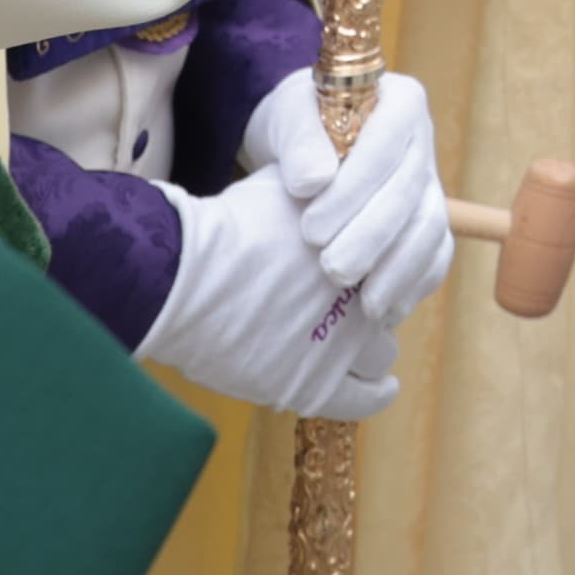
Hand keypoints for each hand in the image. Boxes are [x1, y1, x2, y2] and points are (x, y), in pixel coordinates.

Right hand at [134, 150, 404, 421]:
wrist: (183, 280)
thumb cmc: (228, 228)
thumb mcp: (284, 187)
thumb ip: (321, 184)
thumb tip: (333, 176)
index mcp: (361, 245)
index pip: (391, 261)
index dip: (373, 266)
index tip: (357, 270)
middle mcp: (362, 293)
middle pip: (387, 304)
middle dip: (370, 304)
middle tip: (343, 305)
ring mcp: (340, 345)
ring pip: (380, 353)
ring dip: (367, 347)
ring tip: (347, 343)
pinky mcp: (314, 386)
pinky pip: (364, 399)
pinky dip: (375, 393)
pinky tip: (382, 387)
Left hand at [244, 69, 459, 329]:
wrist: (303, 150)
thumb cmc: (297, 124)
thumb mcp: (287, 114)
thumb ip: (299, 138)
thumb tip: (313, 180)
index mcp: (400, 101)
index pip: (389, 143)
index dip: (355, 189)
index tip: (311, 227)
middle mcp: (424, 141)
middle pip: (410, 193)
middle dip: (372, 237)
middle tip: (331, 270)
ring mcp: (431, 184)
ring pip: (430, 229)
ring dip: (398, 270)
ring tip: (362, 303)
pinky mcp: (428, 223)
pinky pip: (436, 256)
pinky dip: (413, 286)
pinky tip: (383, 313)